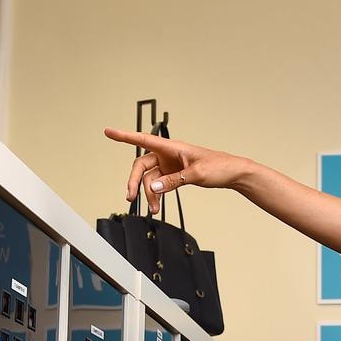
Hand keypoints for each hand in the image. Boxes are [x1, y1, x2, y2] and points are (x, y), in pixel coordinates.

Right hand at [103, 128, 248, 214]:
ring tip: (153, 208)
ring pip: (151, 179)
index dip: (124, 136)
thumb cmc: (219, 167)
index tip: (108, 131)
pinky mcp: (176, 175)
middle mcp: (168, 154)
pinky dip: (157, 194)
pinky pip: (160, 184)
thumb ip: (173, 181)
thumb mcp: (196, 174)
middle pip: (142, 166)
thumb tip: (152, 188)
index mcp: (171, 147)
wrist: (233, 174)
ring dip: (150, 194)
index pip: (143, 139)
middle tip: (130, 197)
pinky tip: (157, 204)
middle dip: (134, 182)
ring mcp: (171, 165)